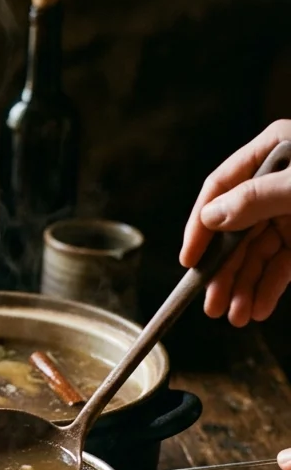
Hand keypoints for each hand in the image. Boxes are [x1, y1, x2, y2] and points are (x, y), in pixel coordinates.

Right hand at [180, 120, 290, 326]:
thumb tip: (211, 217)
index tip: (189, 260)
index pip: (221, 188)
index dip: (200, 226)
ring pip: (258, 253)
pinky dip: (270, 288)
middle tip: (210, 306)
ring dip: (245, 287)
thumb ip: (256, 198)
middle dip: (224, 271)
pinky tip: (258, 309)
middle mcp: (279, 181)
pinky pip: (283, 265)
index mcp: (274, 151)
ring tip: (235, 318)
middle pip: (236, 230)